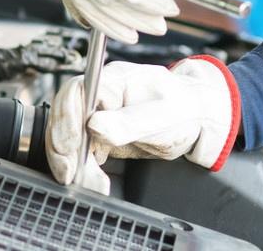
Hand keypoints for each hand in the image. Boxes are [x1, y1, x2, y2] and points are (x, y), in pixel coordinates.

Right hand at [45, 57, 240, 193]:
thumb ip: (129, 122)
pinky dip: (83, 170)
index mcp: (115, 80)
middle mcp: (101, 95)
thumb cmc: (185, 108)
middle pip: (64, 117)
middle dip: (64, 149)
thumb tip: (94, 125)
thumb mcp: (162, 116)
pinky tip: (95, 181)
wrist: (198, 119)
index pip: (75, 93)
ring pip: (68, 138)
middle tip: (73, 175)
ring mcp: (99, 115)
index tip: (70, 147)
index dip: (66, 121)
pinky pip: (80, 152)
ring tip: (91, 183)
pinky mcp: (100, 136)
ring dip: (72, 164)